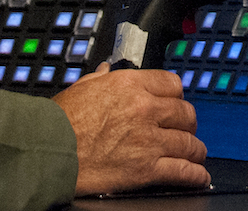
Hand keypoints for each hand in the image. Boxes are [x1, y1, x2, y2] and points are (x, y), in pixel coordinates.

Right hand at [51, 62, 209, 195]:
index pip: (172, 83)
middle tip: (185, 128)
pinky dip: (195, 175)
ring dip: (195, 149)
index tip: (176, 102)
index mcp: (129, 85)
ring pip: (189, 143)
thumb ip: (100, 79)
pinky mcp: (147, 169)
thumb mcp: (81, 88)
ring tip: (195, 153)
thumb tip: (106, 72)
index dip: (176, 95)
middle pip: (186, 113)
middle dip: (187, 122)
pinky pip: (183, 171)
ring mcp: (148, 140)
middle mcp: (144, 109)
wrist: (49, 152)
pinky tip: (198, 175)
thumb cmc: (60, 122)